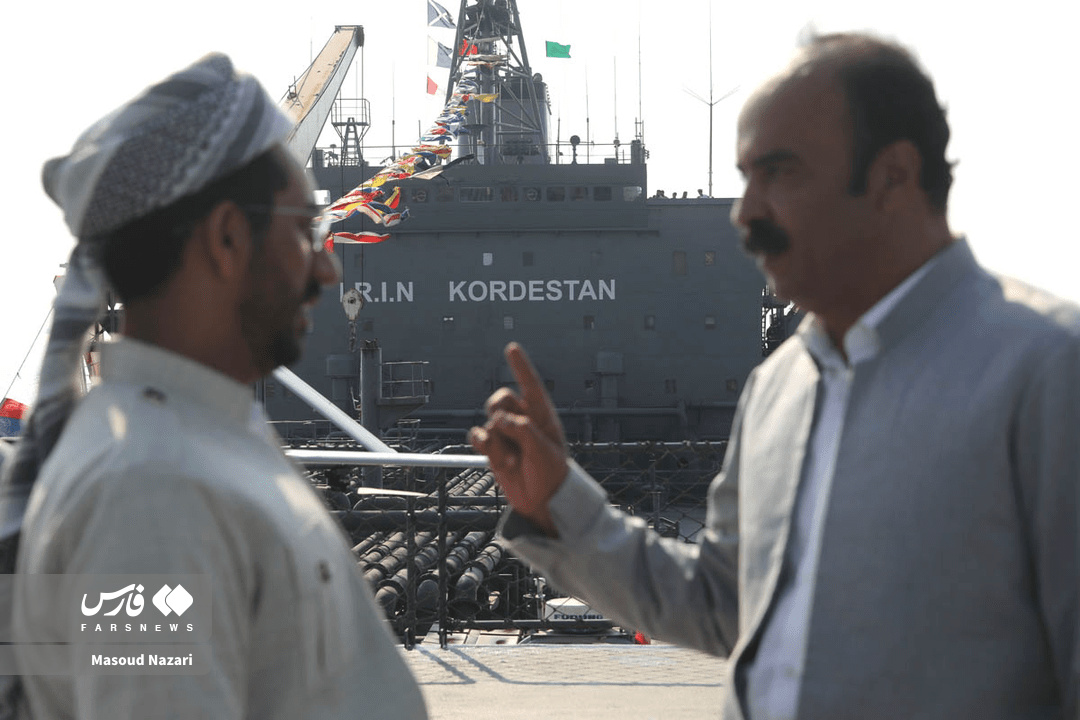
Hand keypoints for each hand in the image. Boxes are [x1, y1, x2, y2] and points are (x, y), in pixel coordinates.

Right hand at [469, 343, 568, 535]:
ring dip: (497, 442)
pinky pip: (479, 435)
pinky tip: (492, 456)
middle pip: (501, 398)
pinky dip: (483, 445)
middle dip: (498, 409)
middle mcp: (522, 420)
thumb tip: (498, 418)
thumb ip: (522, 430)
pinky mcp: (493, 448)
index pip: (530, 386)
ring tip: (513, 461)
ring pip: (489, 421)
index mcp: (542, 416)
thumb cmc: (551, 474)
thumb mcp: (543, 450)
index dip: (520, 367)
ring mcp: (506, 434)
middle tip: (505, 426)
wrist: (541, 501)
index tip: (511, 348)